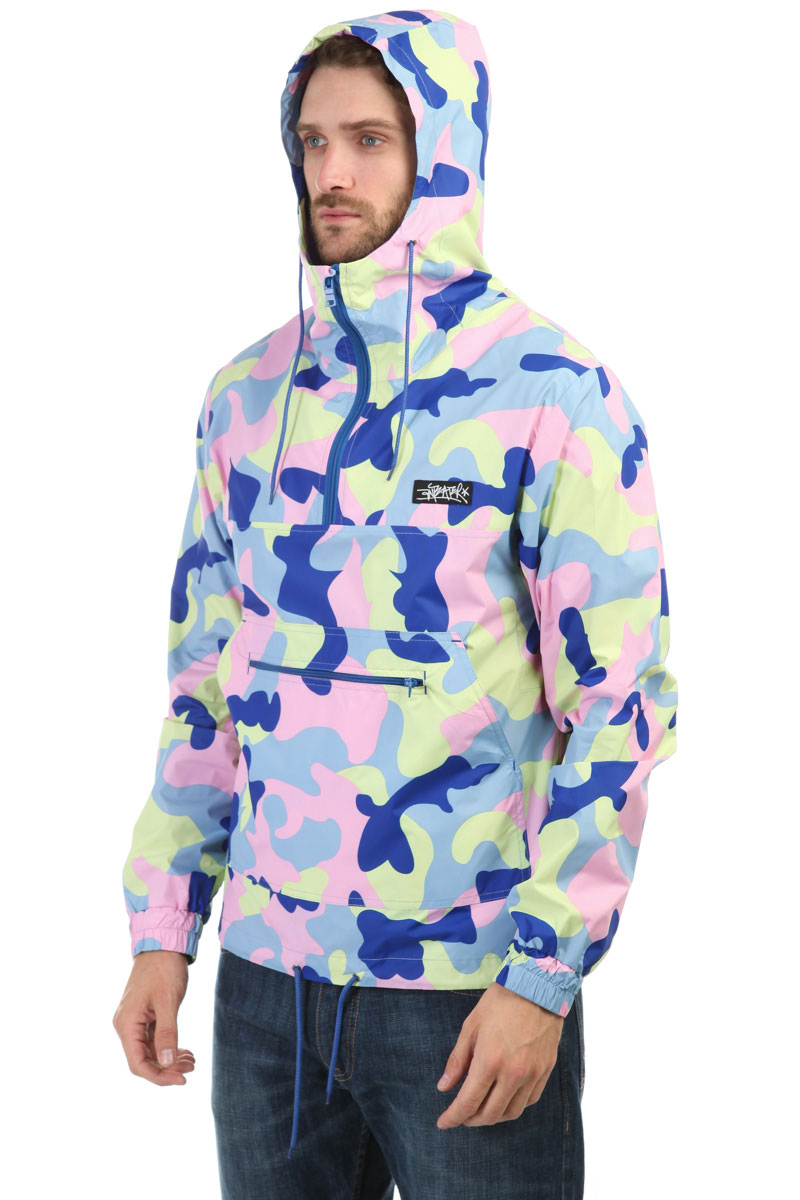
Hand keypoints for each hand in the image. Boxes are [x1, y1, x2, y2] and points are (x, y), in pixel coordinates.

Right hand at [112, 949, 194, 1085]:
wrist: (163, 944)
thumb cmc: (164, 969)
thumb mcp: (168, 1001)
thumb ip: (167, 1033)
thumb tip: (166, 1063)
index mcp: (127, 1024)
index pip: (138, 1063)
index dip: (159, 1076)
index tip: (182, 1079)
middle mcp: (126, 1025)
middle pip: (143, 1060)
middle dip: (167, 1068)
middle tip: (191, 1068)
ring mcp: (135, 1021)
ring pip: (150, 1051)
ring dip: (170, 1059)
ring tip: (192, 1060)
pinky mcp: (144, 1017)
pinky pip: (154, 1040)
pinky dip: (168, 1047)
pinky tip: (185, 1051)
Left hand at [436, 982, 563, 1127]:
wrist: (538, 987)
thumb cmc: (500, 1002)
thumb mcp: (471, 1026)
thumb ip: (457, 1060)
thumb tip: (444, 1086)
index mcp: (490, 1061)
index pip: (468, 1102)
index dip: (453, 1117)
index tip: (443, 1123)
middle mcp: (513, 1074)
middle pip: (489, 1114)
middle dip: (471, 1120)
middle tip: (460, 1115)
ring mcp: (532, 1074)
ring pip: (511, 1113)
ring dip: (493, 1117)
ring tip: (481, 1110)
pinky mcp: (545, 1071)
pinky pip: (529, 1101)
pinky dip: (513, 1106)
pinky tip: (504, 1099)